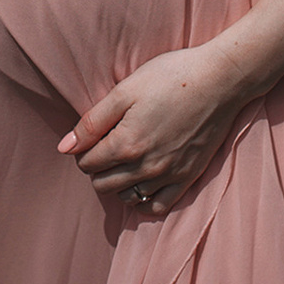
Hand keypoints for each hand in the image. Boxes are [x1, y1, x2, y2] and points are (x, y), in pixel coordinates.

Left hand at [59, 41, 259, 213]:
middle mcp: (146, 167)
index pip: (87, 164)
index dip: (83, 150)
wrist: (219, 81)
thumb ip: (92, 123)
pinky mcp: (188, 178)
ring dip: (118, 184)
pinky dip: (144, 199)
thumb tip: (64, 148)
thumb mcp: (124, 92)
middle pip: (103, 185)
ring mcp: (169, 175)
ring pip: (128, 198)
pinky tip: (141, 182)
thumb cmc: (168, 78)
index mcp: (126, 144)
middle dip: (96, 168)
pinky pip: (158, 206)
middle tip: (104, 147)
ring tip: (122, 161)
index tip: (91, 137)